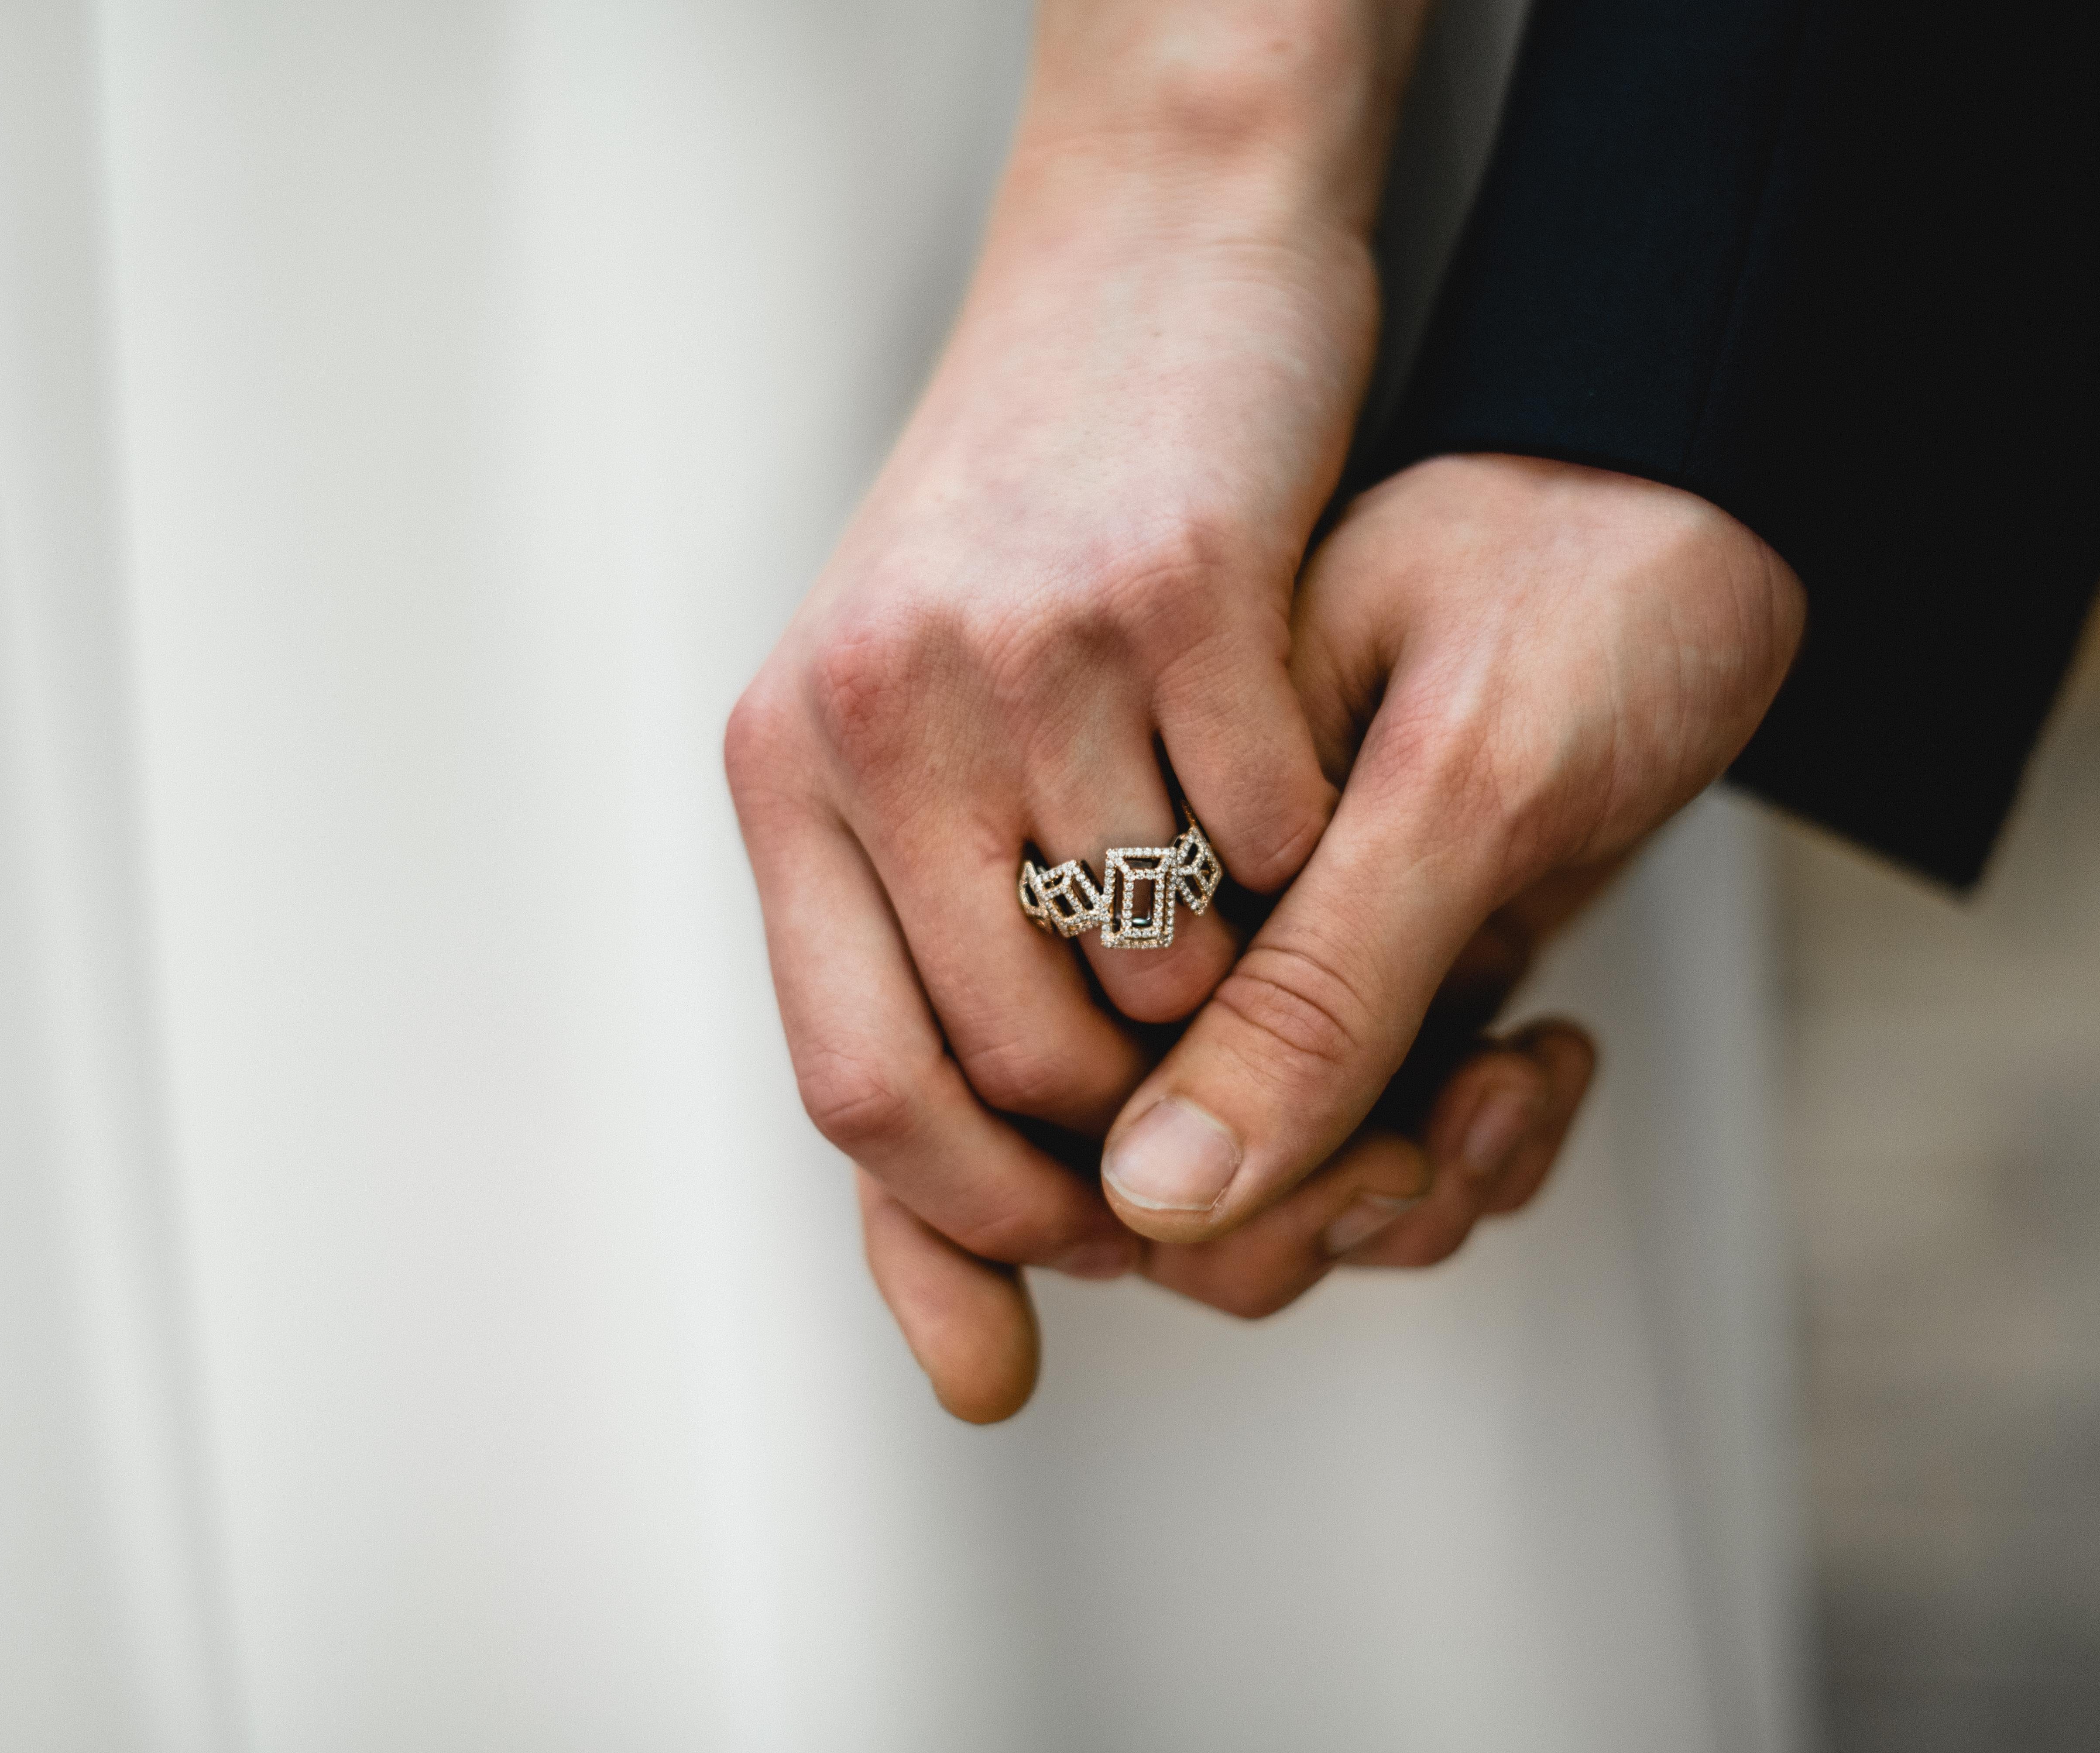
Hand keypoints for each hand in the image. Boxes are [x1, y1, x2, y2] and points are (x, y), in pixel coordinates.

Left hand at [726, 0, 1433, 1420]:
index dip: (982, 1213)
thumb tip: (969, 1367)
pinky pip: (1279, 826)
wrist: (1148, 268)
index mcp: (786, 766)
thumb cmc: (1029, 542)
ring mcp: (1029, 640)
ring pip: (1167, 963)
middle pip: (1023, 1059)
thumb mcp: (909, 749)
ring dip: (1238, 975)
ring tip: (1244, 883)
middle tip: (1214, 1058)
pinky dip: (1313, 842)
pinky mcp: (1181, 577)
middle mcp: (878, 707)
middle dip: (1140, 1109)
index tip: (1090, 1235)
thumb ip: (921, 1014)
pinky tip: (1301, 770)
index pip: (856, 1093)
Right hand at [1099, 454, 1804, 1262]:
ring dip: (1410, 1188)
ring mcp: (1264, 953)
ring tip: (1518, 1079)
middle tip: (1438, 1140)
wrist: (1706, 518)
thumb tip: (1153, 1196)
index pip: (1043, 1086)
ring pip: (1261, 1193)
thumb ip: (1314, 991)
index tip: (1362, 1160)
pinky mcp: (1362, 981)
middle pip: (1140, 1183)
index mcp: (1121, 815)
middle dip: (1312, 1207)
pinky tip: (1544, 1056)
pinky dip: (1467, 1147)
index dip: (1167, 1196)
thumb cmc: (1588, 584)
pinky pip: (1366, 1148)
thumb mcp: (1463, 777)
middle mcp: (1166, 901)